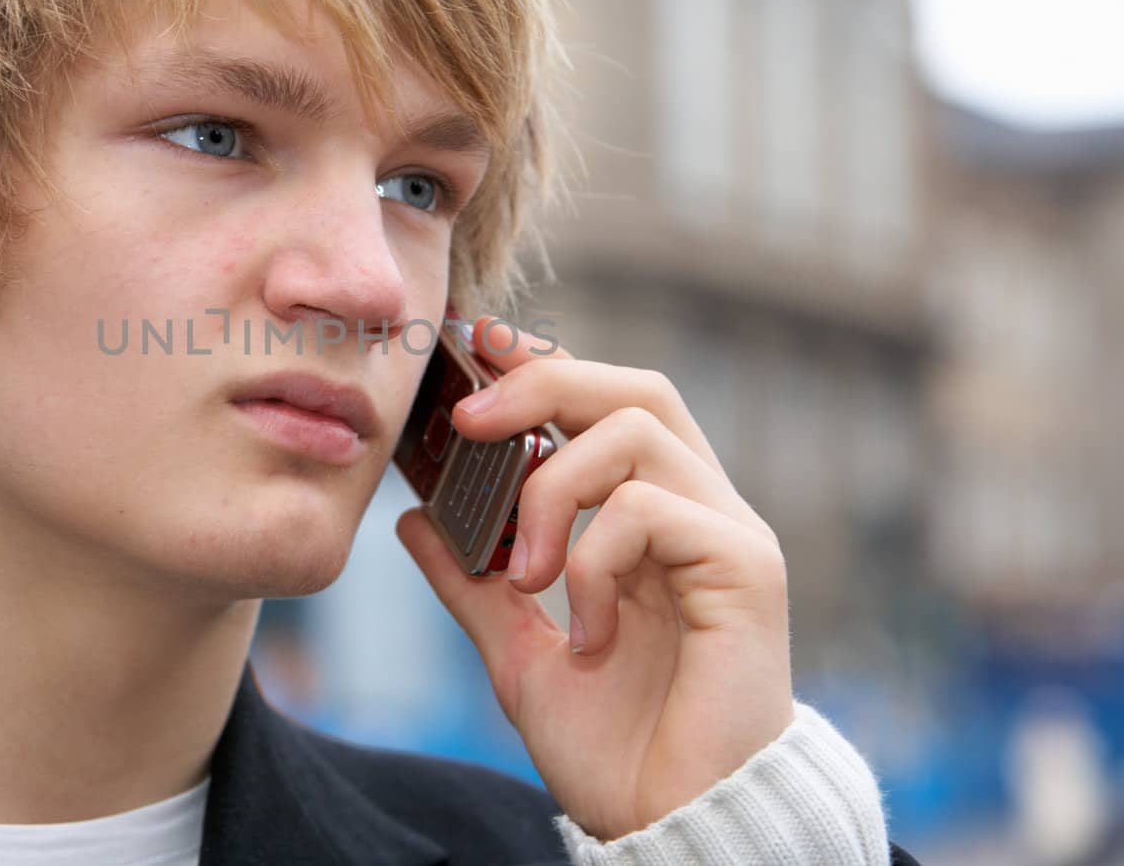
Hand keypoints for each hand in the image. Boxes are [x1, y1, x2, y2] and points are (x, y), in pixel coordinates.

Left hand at [395, 317, 794, 839]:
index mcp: (655, 523)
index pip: (607, 406)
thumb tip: (415, 520)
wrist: (671, 829)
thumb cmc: (617, 750)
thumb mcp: (518, 652)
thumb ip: (474, 582)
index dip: (546, 365)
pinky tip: (586, 629)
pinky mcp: (747, 570)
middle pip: (636, 388)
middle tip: (468, 418)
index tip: (476, 346)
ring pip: (638, 430)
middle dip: (544, 381)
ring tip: (525, 572)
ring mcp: (730, 536)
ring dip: (555, 489)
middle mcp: (701, 513)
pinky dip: (594, 558)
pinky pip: (653, 509)